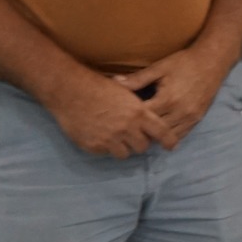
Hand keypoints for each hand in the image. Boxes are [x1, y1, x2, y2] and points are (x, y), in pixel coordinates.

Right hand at [44, 72, 166, 158]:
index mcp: (138, 113)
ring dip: (123, 147)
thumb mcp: (126, 93)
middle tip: (132, 135)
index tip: (172, 146)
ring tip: (115, 136)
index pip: (161, 132)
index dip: (168, 140)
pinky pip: (106, 153)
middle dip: (139, 142)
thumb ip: (139, 109)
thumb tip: (151, 119)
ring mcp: (110, 140)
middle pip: (143, 147)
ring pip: (125, 154)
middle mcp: (126, 129)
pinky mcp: (94, 147)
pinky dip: (105, 147)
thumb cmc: (99, 87)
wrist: (70, 91)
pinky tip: (100, 135)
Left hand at [114, 45, 228, 147]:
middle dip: (142, 130)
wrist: (212, 62)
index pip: (143, 117)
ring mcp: (190, 117)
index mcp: (167, 99)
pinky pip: (182, 134)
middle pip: (155, 131)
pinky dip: (170, 136)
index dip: (131, 119)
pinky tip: (161, 133)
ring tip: (144, 133)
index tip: (121, 119)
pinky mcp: (198, 119)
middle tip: (129, 130)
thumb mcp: (160, 68)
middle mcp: (180, 112)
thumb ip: (138, 79)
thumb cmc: (184, 62)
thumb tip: (115, 83)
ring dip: (156, 136)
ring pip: (168, 136)